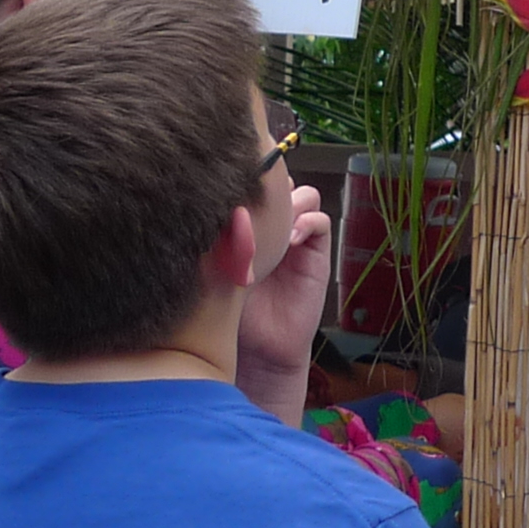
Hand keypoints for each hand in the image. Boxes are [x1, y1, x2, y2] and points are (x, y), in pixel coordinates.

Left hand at [234, 183, 332, 421]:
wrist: (259, 347)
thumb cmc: (231, 308)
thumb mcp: (219, 263)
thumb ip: (220, 235)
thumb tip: (207, 201)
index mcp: (251, 222)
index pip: (255, 184)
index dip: (249, 180)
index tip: (235, 185)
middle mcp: (276, 225)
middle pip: (282, 183)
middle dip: (272, 186)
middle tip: (256, 200)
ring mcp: (297, 237)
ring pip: (305, 195)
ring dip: (292, 202)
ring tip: (276, 223)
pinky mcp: (316, 254)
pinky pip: (321, 222)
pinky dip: (308, 223)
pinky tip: (291, 241)